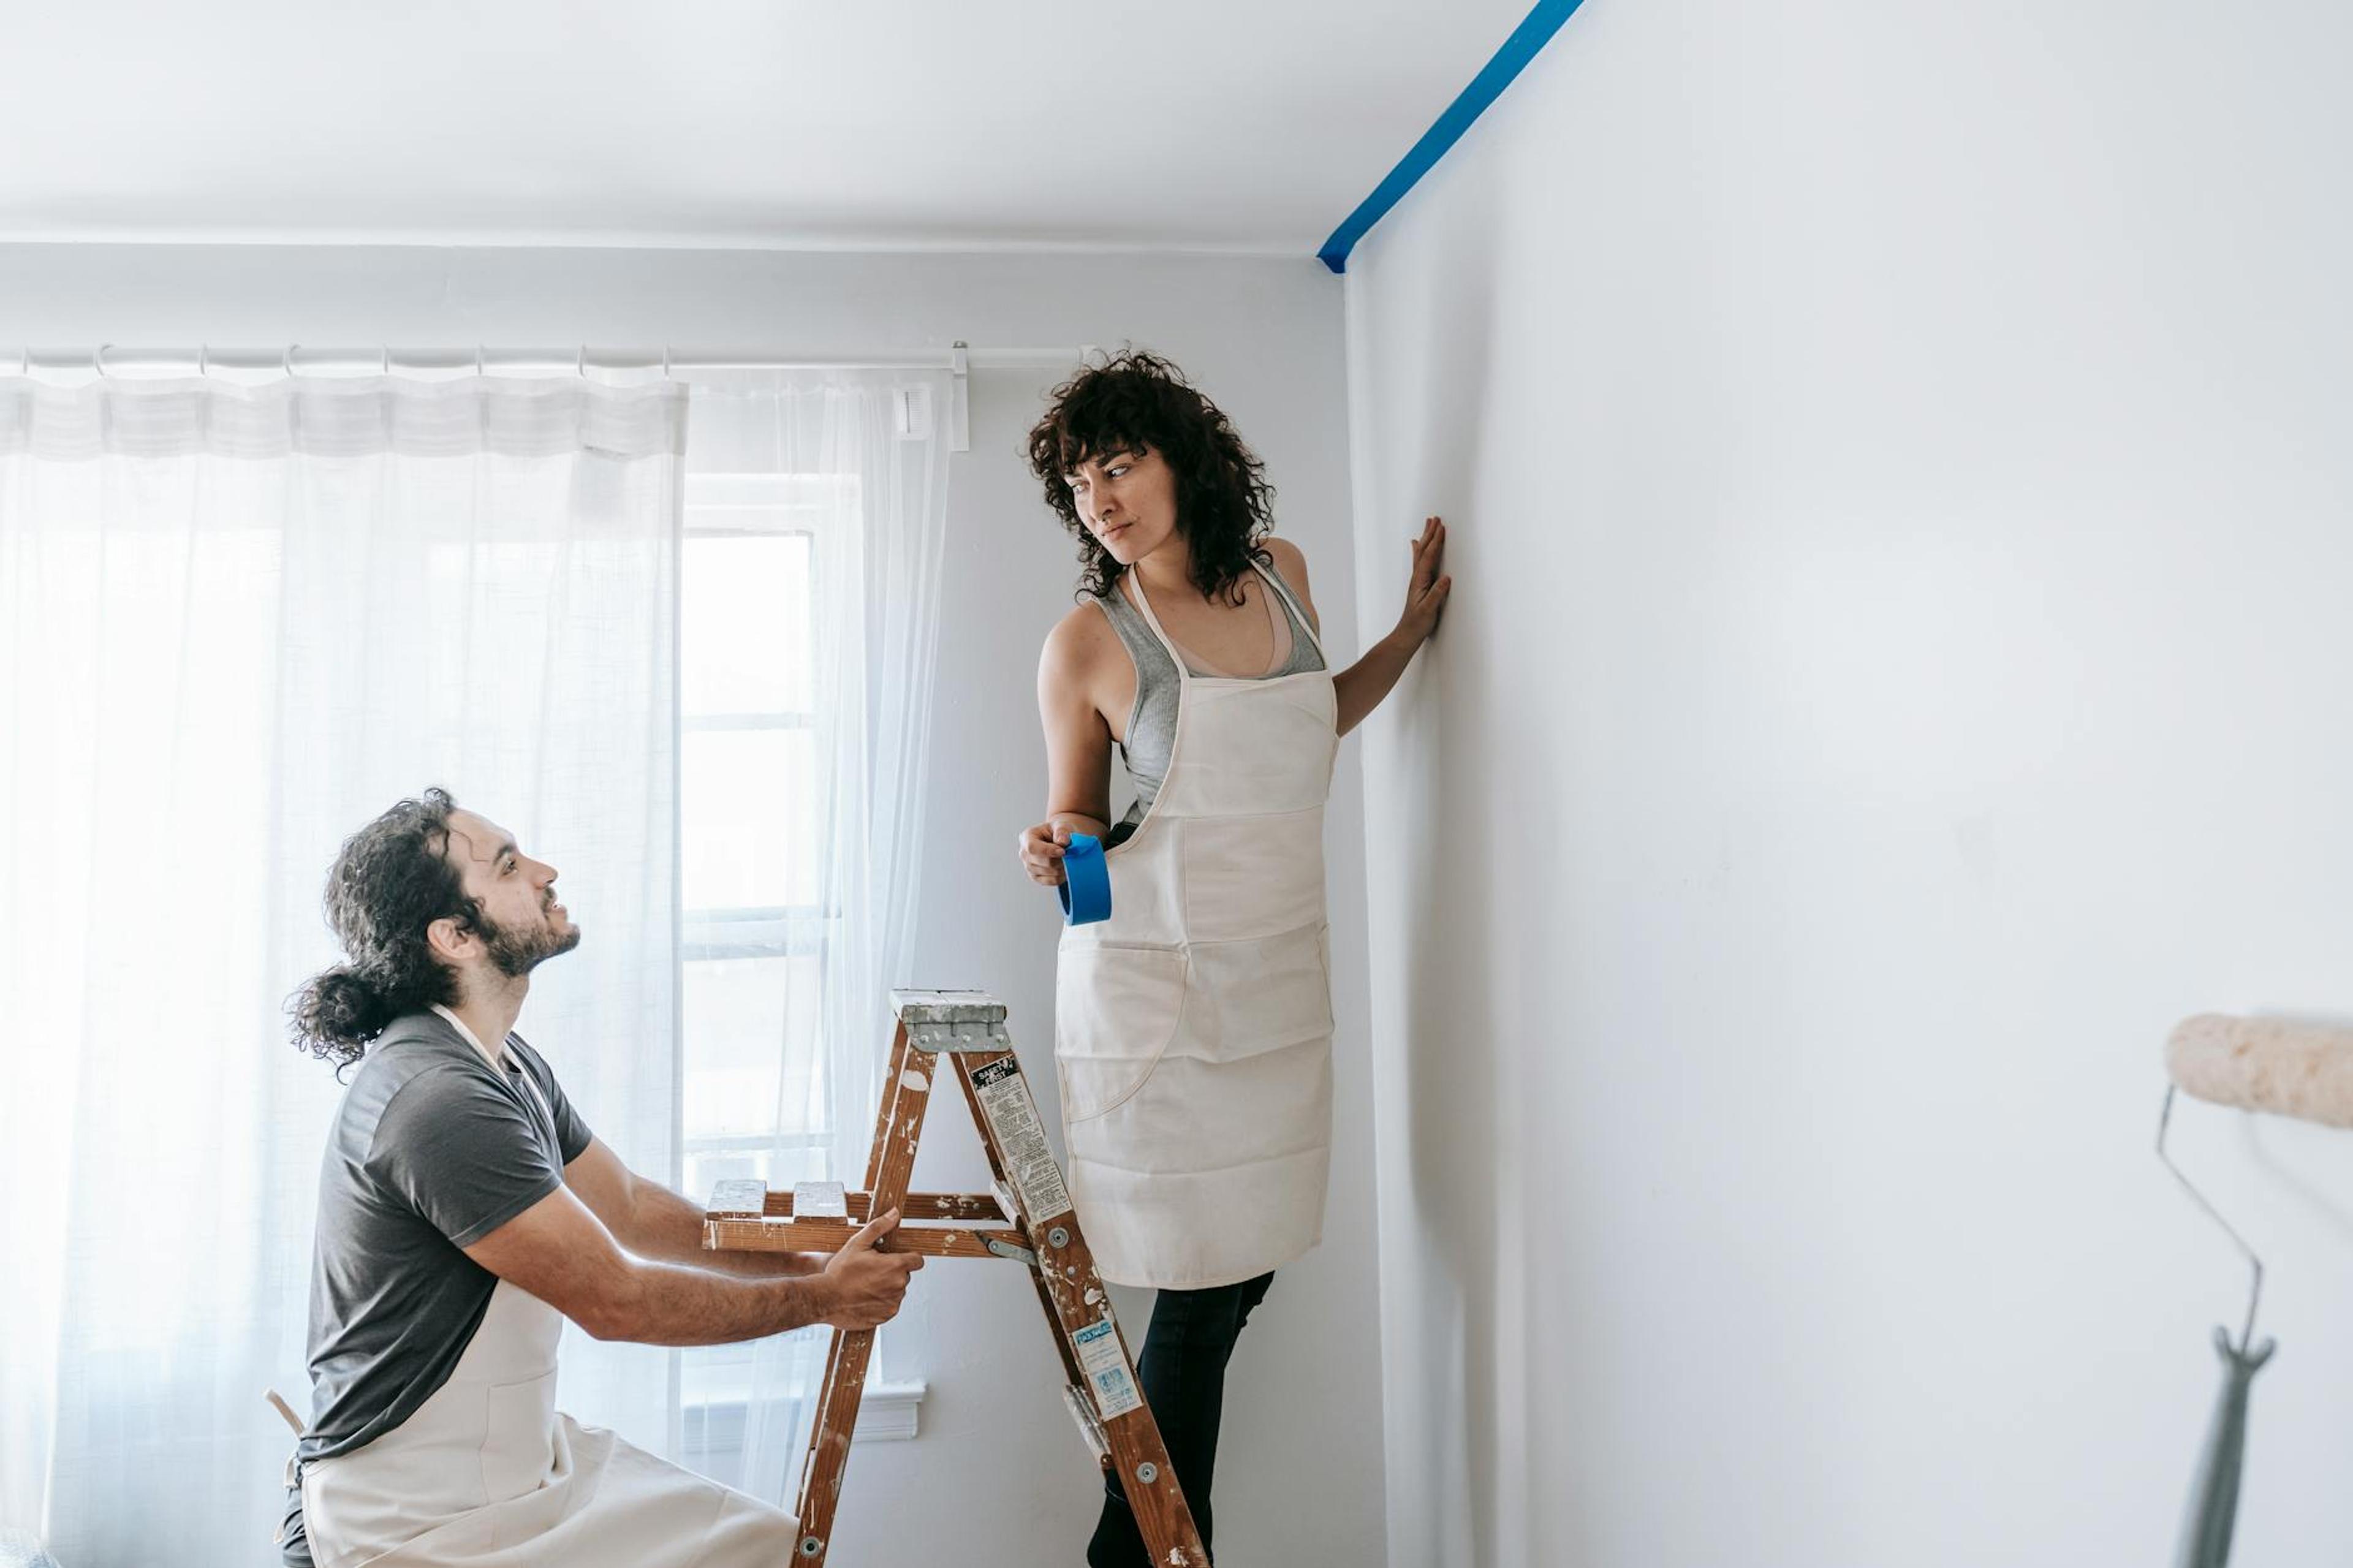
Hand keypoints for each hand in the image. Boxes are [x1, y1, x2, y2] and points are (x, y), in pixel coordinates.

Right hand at [816, 1208, 922, 1329]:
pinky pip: (889, 1306)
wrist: (825, 1299)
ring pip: (896, 1291)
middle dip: (892, 1272)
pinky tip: (864, 1297)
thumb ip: (880, 1227)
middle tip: (871, 1271)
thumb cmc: (840, 1272)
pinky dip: (880, 1302)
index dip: (907, 1257)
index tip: (893, 1258)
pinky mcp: (886, 1317)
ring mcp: (893, 1303)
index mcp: (895, 1266)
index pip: (917, 1260)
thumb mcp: (858, 1243)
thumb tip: (894, 1214)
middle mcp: (899, 1286)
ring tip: (864, 1285)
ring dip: (886, 1288)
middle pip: (904, 1275)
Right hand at [1016, 820, 1070, 887]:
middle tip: (1071, 854)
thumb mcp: (1061, 825)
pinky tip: (1065, 868)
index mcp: (1027, 837)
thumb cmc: (1059, 831)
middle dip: (1059, 859)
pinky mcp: (1036, 877)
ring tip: (1068, 859)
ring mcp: (1028, 867)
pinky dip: (1061, 876)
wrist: (1060, 840)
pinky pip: (1050, 881)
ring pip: (1048, 872)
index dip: (1048, 851)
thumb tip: (1062, 842)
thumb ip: (1062, 831)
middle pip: (1042, 862)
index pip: (1032, 847)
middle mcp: (1024, 853)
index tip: (1063, 851)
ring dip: (1062, 867)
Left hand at [1393, 516, 1451, 647]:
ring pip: (1421, 553)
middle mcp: (1417, 577)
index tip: (1441, 527)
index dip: (1436, 541)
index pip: (1429, 556)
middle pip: (1423, 550)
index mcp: (1420, 581)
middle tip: (1434, 518)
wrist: (1407, 634)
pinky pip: (1419, 561)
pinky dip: (1419, 550)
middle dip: (1429, 533)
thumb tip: (1446, 578)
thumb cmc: (1418, 624)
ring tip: (1427, 525)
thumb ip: (1437, 594)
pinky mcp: (1419, 584)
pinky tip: (1415, 545)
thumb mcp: (1429, 609)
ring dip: (1425, 538)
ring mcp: (1417, 580)